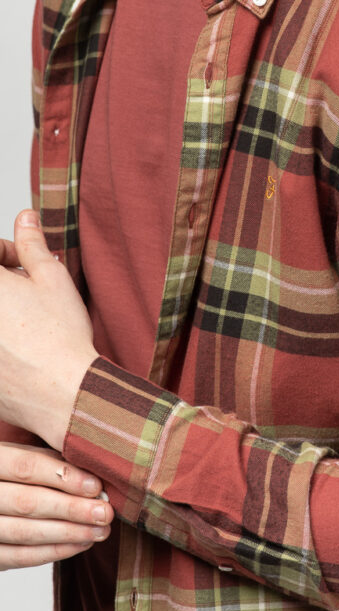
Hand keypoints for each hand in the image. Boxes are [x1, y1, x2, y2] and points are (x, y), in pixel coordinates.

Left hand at [0, 211, 97, 449]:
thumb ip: (32, 244)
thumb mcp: (52, 278)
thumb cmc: (60, 337)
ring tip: (19, 324)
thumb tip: (25, 217)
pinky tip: (14, 350)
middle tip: (25, 295)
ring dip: (4, 315)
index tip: (26, 266)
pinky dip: (1, 342)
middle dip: (5, 285)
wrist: (62, 393)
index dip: (9, 252)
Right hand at [0, 443, 113, 569]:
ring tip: (99, 530)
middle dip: (71, 509)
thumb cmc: (11, 471)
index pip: (26, 467)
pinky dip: (53, 552)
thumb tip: (93, 479)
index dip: (63, 477)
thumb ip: (52, 461)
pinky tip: (80, 544)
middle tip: (104, 513)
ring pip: (24, 533)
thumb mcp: (23, 454)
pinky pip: (18, 557)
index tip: (95, 487)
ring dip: (68, 533)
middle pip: (27, 502)